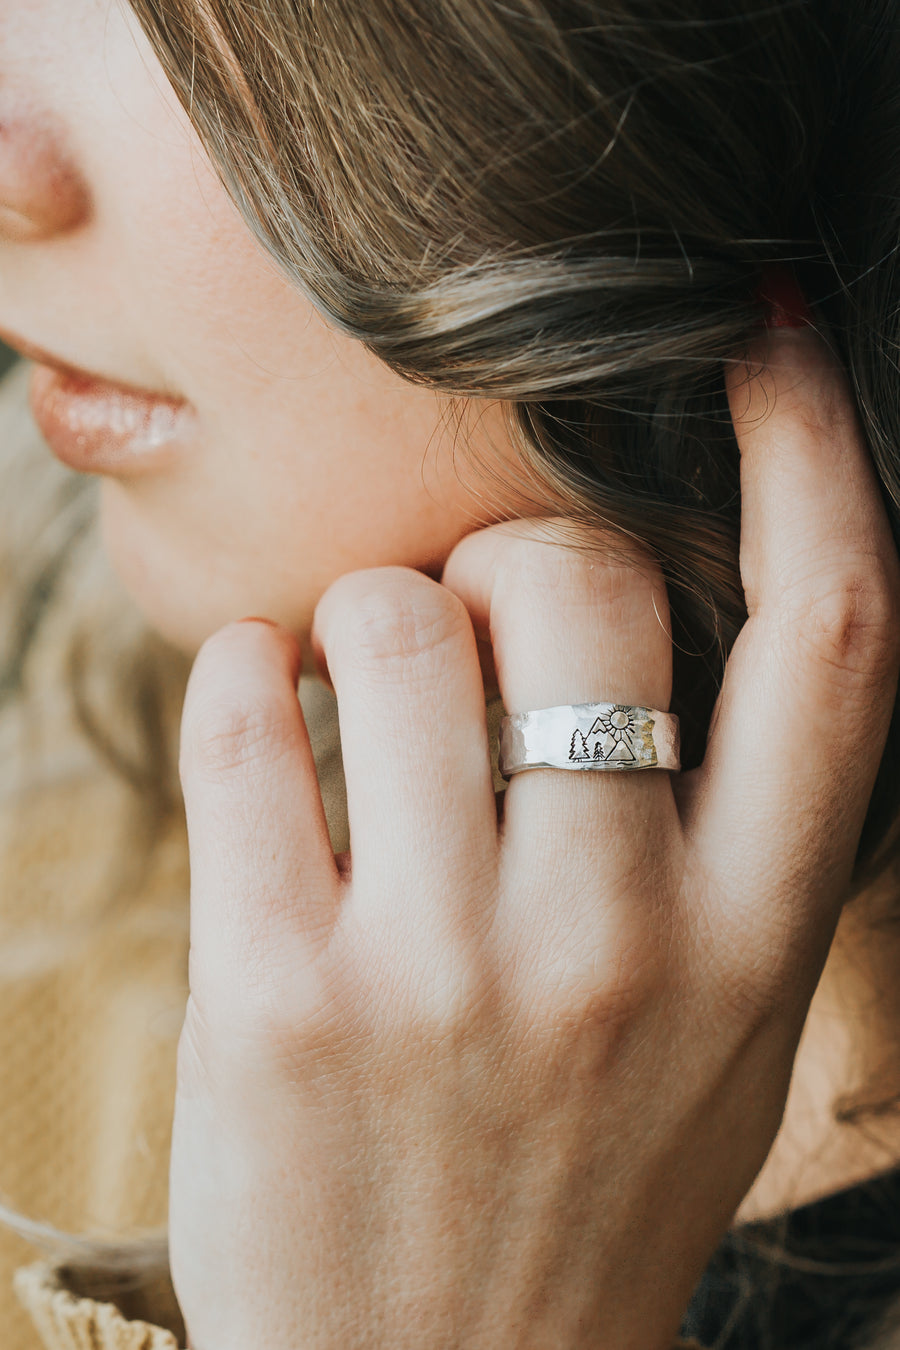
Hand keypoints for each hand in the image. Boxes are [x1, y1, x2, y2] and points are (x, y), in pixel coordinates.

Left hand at [169, 324, 899, 1349]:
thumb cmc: (575, 1183)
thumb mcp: (718, 1027)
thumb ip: (716, 838)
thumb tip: (648, 622)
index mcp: (758, 935)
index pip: (838, 628)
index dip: (813, 441)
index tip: (761, 322)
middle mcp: (625, 938)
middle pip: (581, 580)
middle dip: (513, 546)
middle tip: (475, 619)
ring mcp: (447, 969)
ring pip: (396, 623)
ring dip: (366, 610)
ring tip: (354, 691)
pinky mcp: (281, 991)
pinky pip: (250, 711)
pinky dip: (242, 670)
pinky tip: (260, 713)